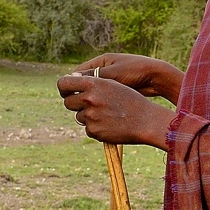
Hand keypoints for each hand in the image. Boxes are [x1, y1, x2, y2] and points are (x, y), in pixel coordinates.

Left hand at [58, 72, 172, 150]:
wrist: (146, 120)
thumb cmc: (131, 100)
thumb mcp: (113, 84)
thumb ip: (92, 82)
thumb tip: (72, 78)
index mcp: (93, 84)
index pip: (63, 83)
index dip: (64, 87)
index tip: (67, 91)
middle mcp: (89, 99)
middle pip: (68, 102)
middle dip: (75, 104)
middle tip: (89, 105)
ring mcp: (90, 116)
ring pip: (78, 116)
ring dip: (87, 117)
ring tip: (106, 115)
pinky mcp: (93, 131)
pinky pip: (87, 128)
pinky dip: (96, 128)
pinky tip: (110, 125)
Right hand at [71, 52, 182, 103]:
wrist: (157, 78)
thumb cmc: (136, 71)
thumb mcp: (113, 74)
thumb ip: (93, 76)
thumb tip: (71, 78)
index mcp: (101, 63)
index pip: (78, 73)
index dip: (71, 83)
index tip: (68, 93)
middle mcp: (103, 73)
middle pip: (83, 85)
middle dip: (80, 95)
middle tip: (78, 104)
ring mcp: (109, 84)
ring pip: (92, 95)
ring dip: (89, 103)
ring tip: (87, 109)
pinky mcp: (115, 95)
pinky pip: (102, 101)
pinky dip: (99, 106)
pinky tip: (97, 113)